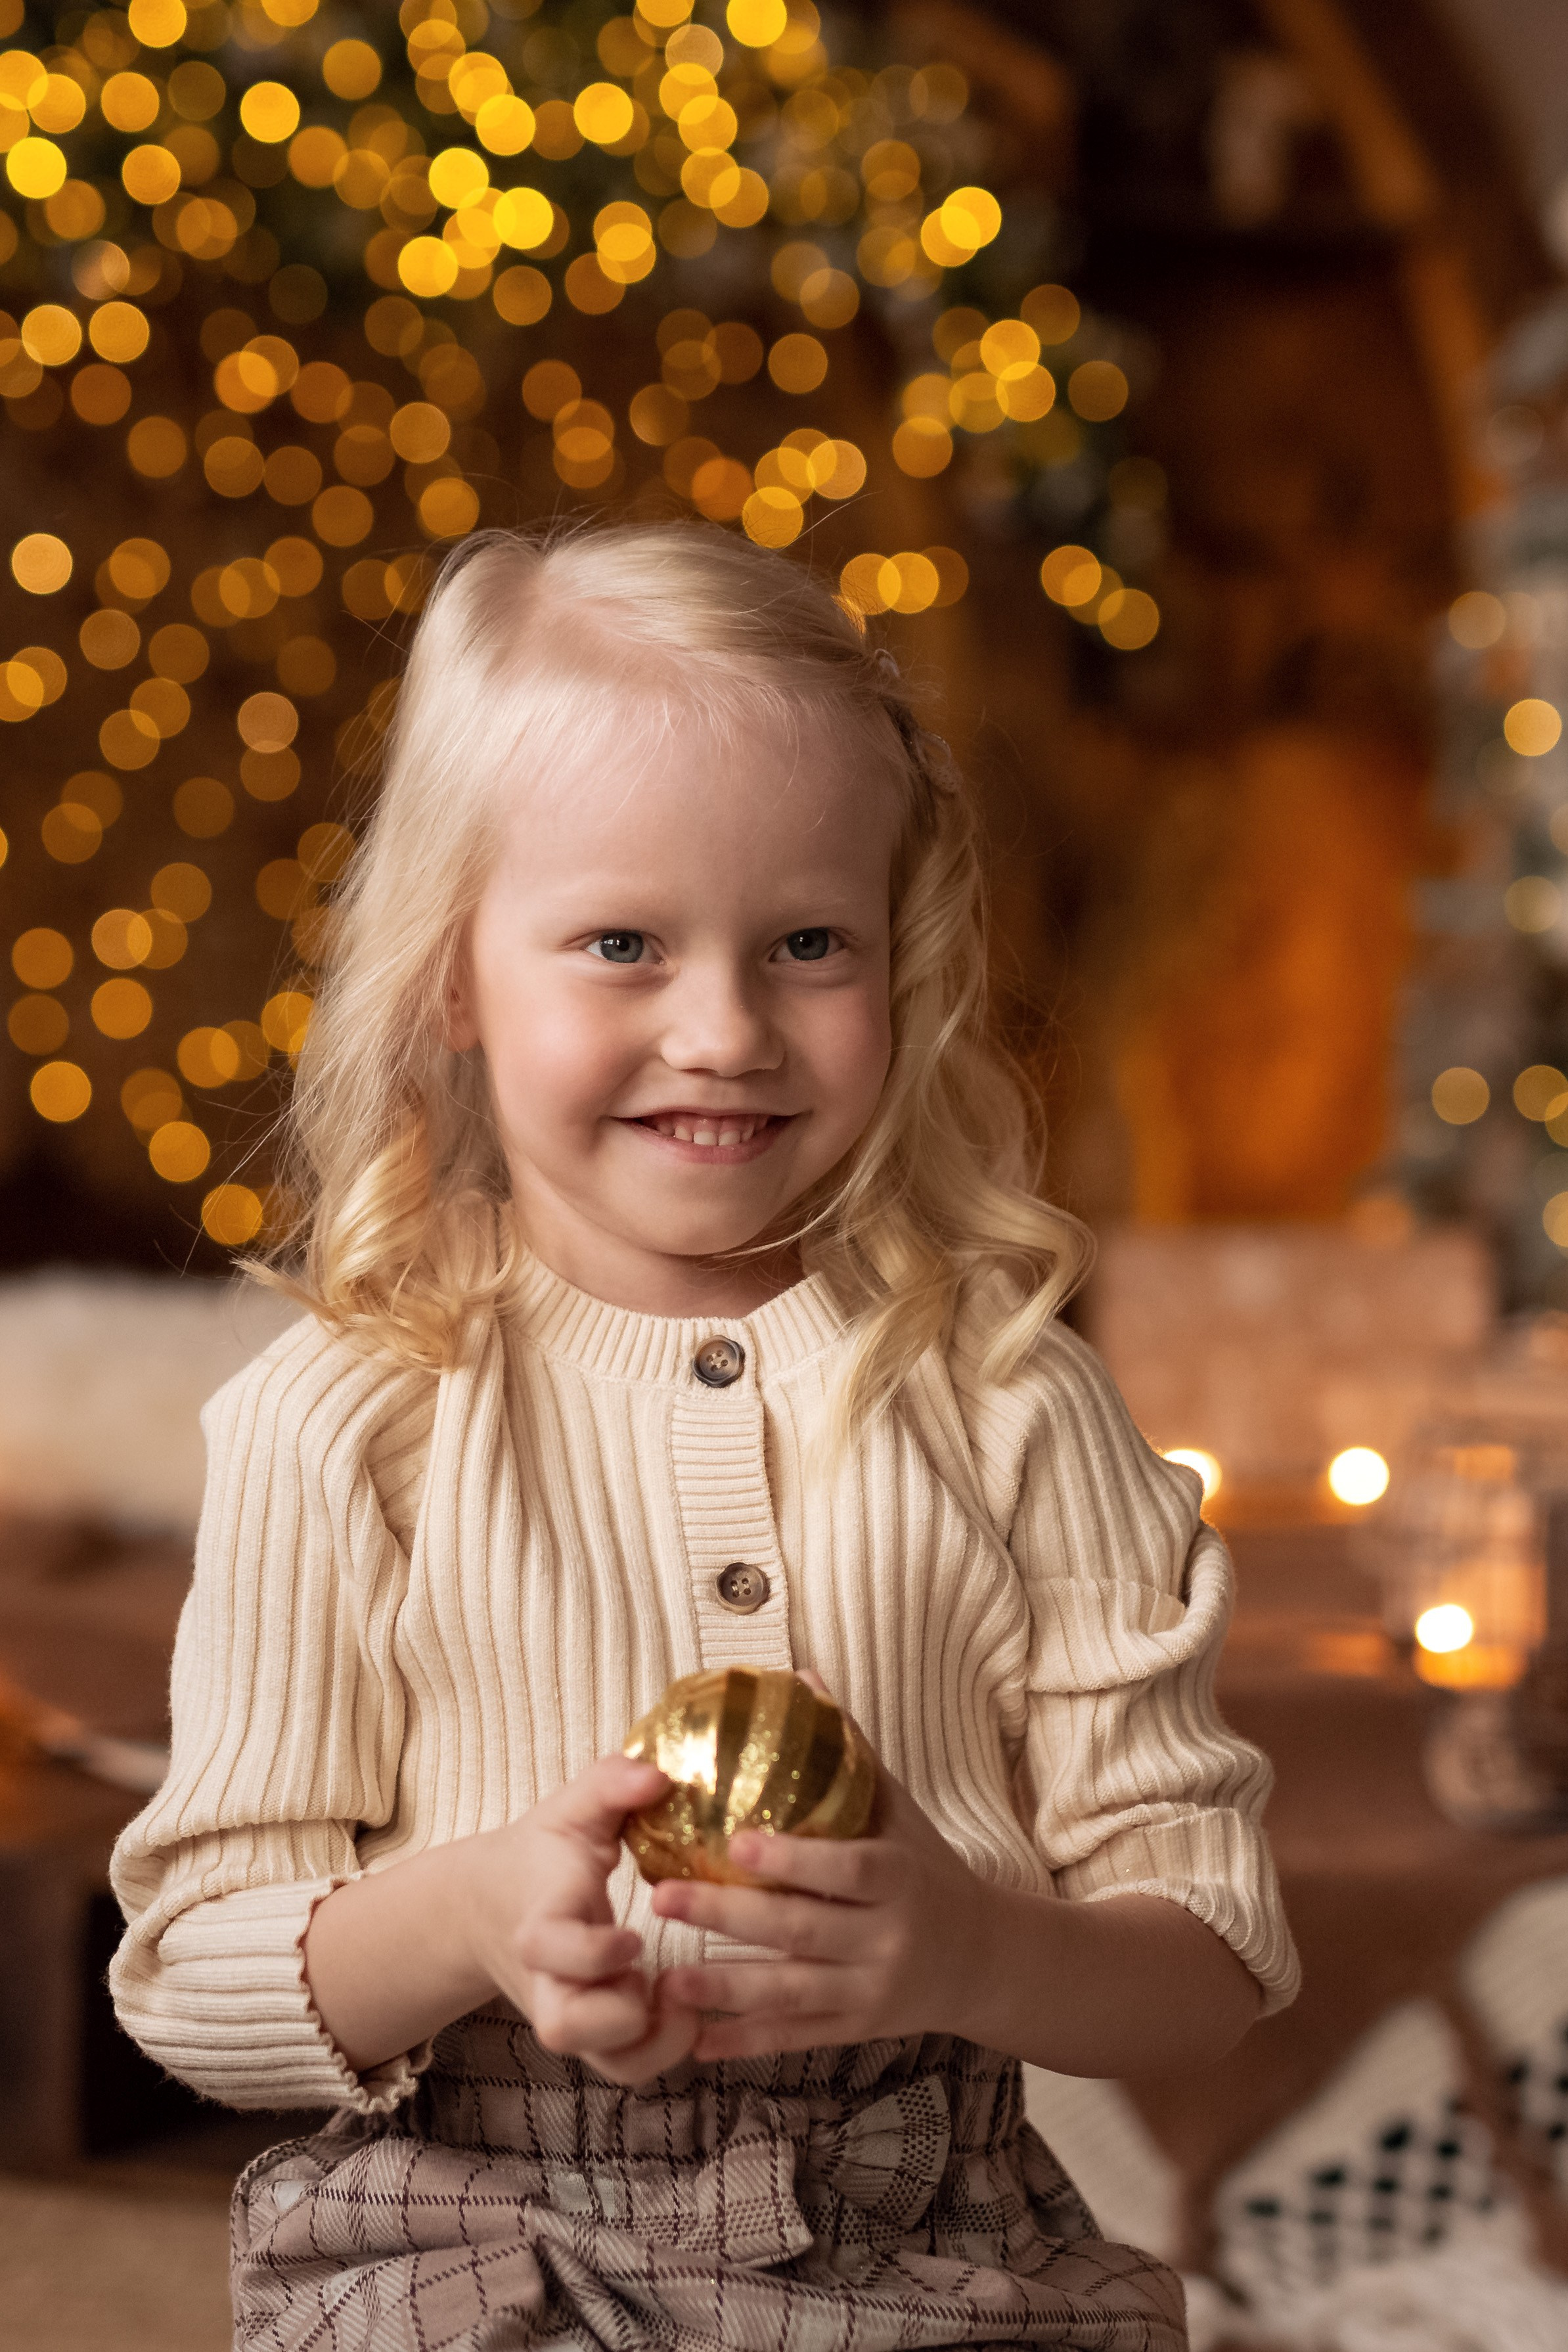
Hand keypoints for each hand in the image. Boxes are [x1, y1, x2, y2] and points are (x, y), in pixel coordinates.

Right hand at [463, 1752, 700, 2084]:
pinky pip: (631, 2067)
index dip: (591, 1952)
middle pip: (566, 2029)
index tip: (633, 1936)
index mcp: (540, 1922)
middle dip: (620, 2014)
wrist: (493, 1907)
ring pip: (612, 2064)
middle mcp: (550, 1981)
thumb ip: (610, 1783)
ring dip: (657, 2040)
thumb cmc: (542, 1854)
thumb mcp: (571, 1809)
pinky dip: (665, 2049)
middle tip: (658, 1978)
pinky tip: (683, 2006)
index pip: (548, 1949)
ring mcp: (573, 2015)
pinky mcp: (596, 2036)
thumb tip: (657, 1774)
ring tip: (680, 1995)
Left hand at [650, 1758, 993, 2061]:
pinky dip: (746, 2041)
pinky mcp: (857, 2030)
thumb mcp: (900, 1811)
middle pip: (802, 1932)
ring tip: (666, 1978)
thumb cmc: (927, 1870)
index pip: (844, 1870)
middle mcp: (887, 1940)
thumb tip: (801, 1676)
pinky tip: (696, 2041)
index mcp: (898, 1880)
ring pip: (793, 1994)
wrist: (982, 1959)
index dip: (792, 1859)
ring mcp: (871, 1992)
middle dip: (728, 1918)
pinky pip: (796, 2038)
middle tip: (662, 1897)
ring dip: (725, 1987)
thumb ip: (848, 1751)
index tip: (733, 1842)